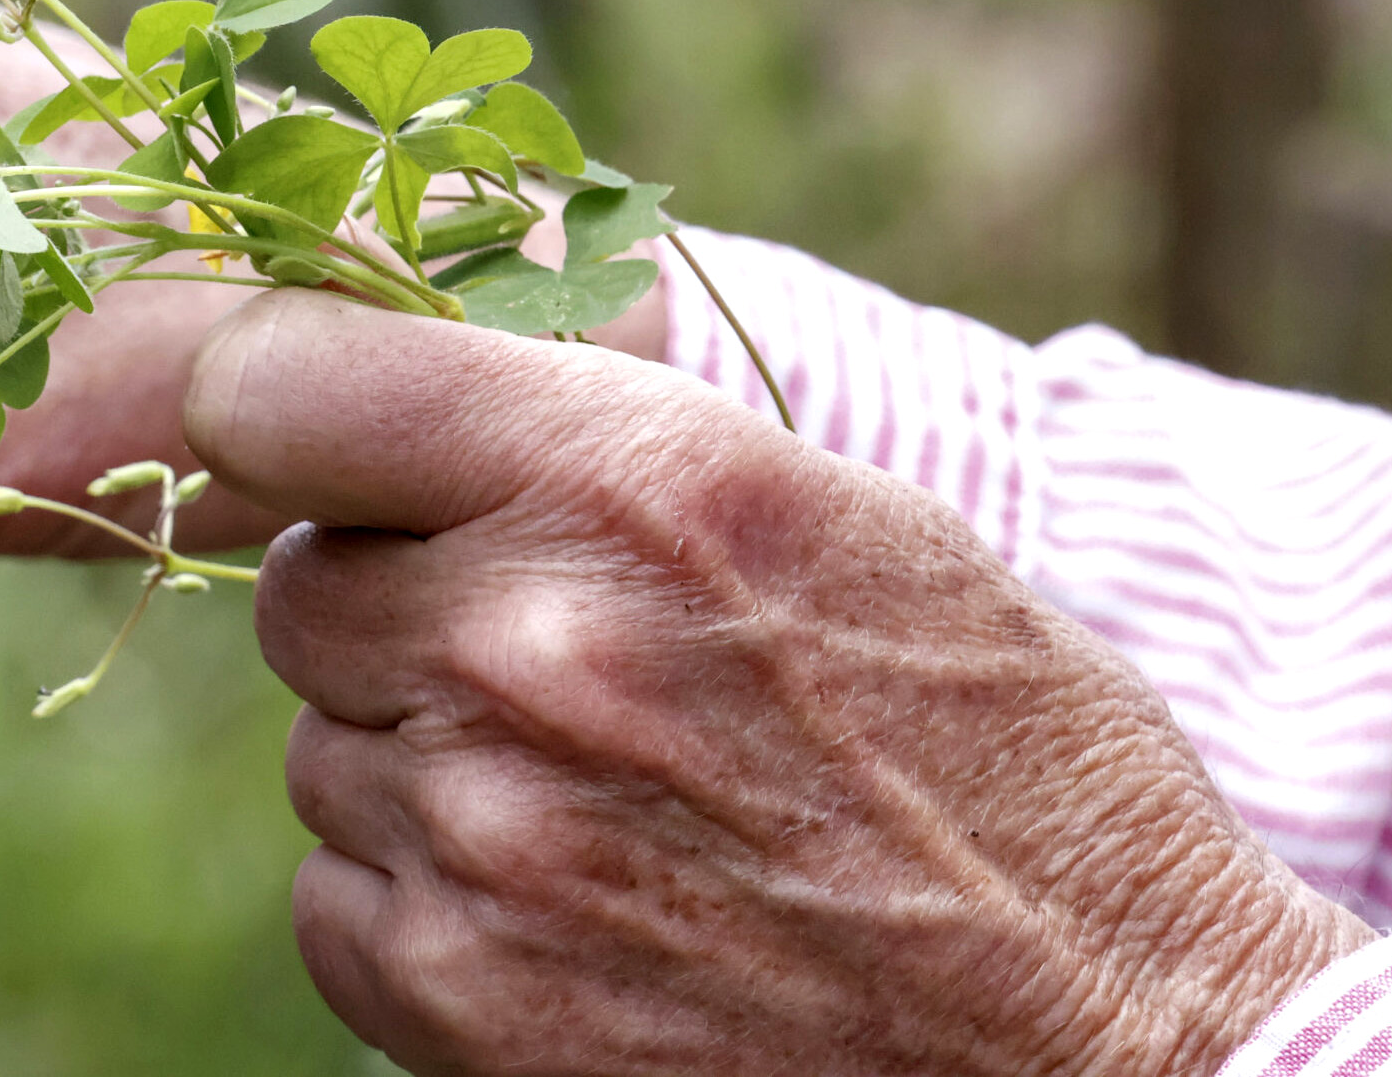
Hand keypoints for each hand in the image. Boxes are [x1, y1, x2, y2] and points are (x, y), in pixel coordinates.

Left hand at [187, 292, 1373, 1076]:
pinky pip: (334, 895)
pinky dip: (420, 901)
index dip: (282, 401)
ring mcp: (480, 831)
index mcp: (635, 477)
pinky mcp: (453, 994)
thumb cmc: (997, 756)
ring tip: (607, 797)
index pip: (283, 380)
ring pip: (322, 744)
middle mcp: (527, 641)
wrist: (1109, 1046)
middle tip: (541, 652)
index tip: (307, 429)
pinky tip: (575, 905)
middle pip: (298, 582)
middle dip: (392, 606)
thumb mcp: (838, 514)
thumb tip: (395, 389)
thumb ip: (597, 437)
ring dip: (419, 759)